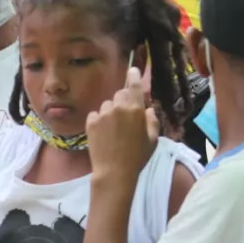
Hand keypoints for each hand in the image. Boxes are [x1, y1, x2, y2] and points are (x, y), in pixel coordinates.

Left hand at [87, 67, 157, 181]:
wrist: (114, 172)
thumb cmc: (137, 157)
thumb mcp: (153, 140)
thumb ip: (152, 121)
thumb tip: (147, 110)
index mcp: (136, 109)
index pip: (134, 85)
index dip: (134, 76)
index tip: (132, 70)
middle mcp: (118, 107)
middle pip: (120, 95)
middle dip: (123, 102)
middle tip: (125, 119)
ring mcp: (103, 114)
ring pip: (107, 105)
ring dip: (111, 112)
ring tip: (113, 130)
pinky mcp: (91, 122)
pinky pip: (96, 115)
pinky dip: (99, 121)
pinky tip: (103, 134)